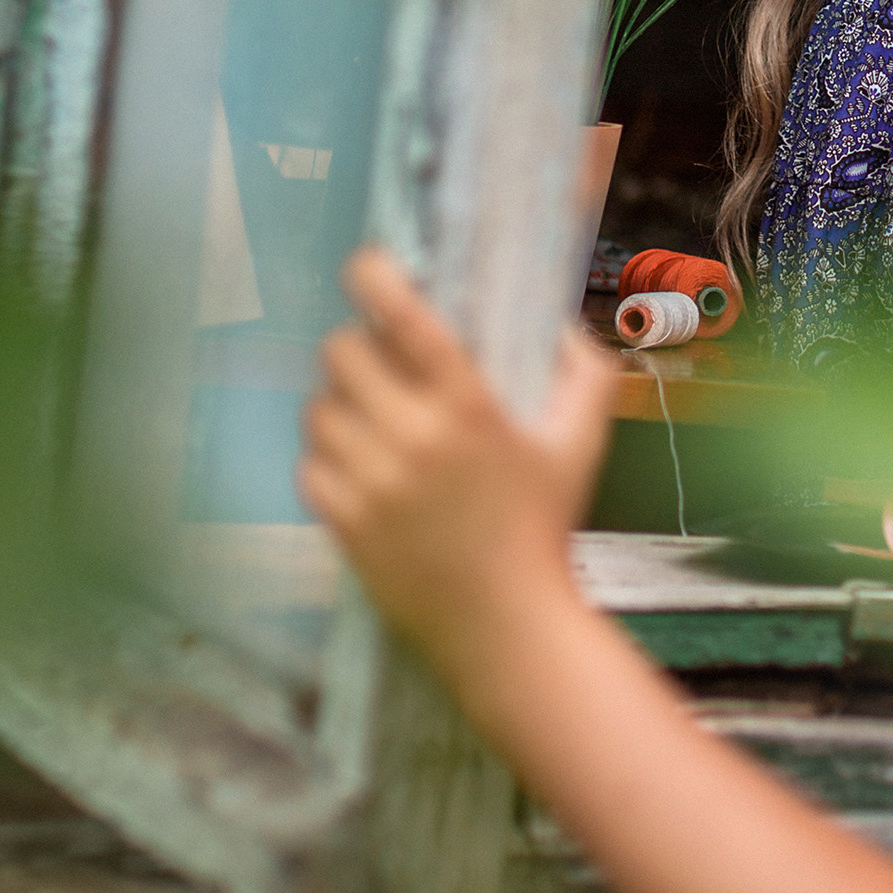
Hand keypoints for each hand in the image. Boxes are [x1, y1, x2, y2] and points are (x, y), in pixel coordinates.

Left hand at [299, 247, 617, 667]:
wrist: (506, 626)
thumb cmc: (546, 527)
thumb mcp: (583, 442)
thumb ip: (585, 371)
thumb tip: (560, 325)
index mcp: (467, 405)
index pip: (400, 314)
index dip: (374, 274)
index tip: (370, 266)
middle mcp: (411, 436)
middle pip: (340, 352)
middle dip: (358, 347)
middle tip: (382, 364)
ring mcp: (370, 482)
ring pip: (318, 408)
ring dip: (341, 404)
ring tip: (372, 420)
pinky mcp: (343, 523)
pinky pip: (308, 464)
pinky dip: (328, 459)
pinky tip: (361, 467)